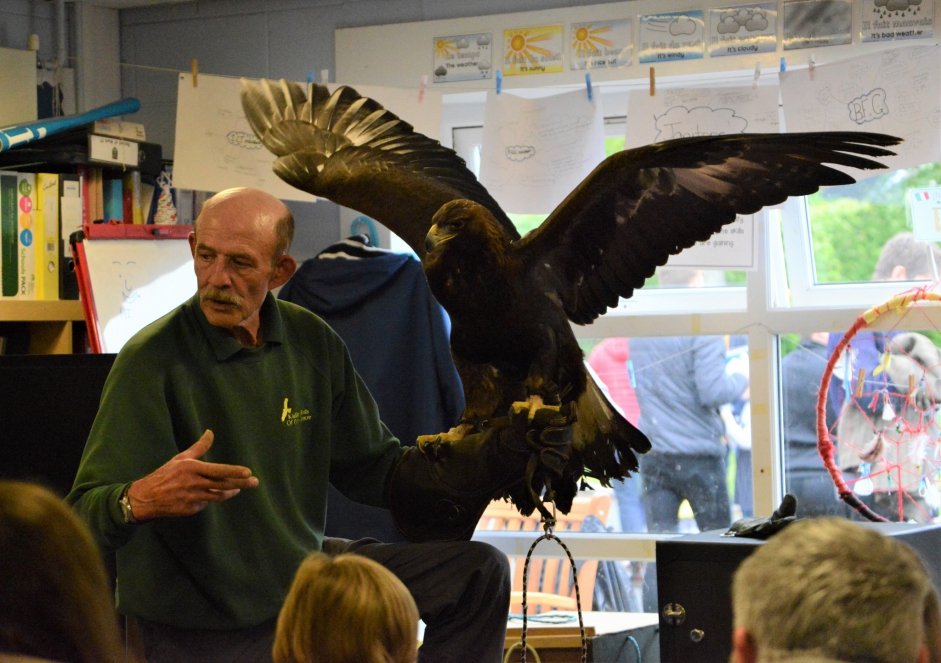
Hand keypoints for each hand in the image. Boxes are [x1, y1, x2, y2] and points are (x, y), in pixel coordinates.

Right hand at [127, 430, 258, 520]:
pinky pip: (205, 503)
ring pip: (217, 496)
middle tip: (255, 482)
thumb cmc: (165, 475)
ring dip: (229, 492)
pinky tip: (206, 495)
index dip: (234, 472)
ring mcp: (192, 498)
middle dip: (241, 484)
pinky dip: (208, 499)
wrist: (146, 498)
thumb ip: (199, 447)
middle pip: (223, 485)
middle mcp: (194, 483)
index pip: (218, 470)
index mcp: (192, 468)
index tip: (248, 472)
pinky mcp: (190, 510)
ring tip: (238, 488)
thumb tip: (210, 432)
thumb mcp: (181, 458)